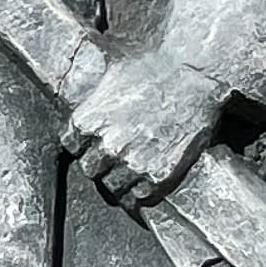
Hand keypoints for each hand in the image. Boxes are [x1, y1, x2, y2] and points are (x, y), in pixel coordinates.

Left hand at [61, 49, 230, 210]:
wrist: (194, 73)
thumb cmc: (156, 67)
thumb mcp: (112, 77)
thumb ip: (96, 100)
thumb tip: (90, 100)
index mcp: (86, 123)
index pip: (71, 146)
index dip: (86, 146)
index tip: (96, 144)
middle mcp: (105, 147)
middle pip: (90, 170)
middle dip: (102, 165)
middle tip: (118, 158)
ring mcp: (131, 164)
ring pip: (114, 188)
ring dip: (122, 182)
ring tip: (136, 170)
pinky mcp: (157, 176)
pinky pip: (141, 198)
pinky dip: (143, 193)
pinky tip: (150, 181)